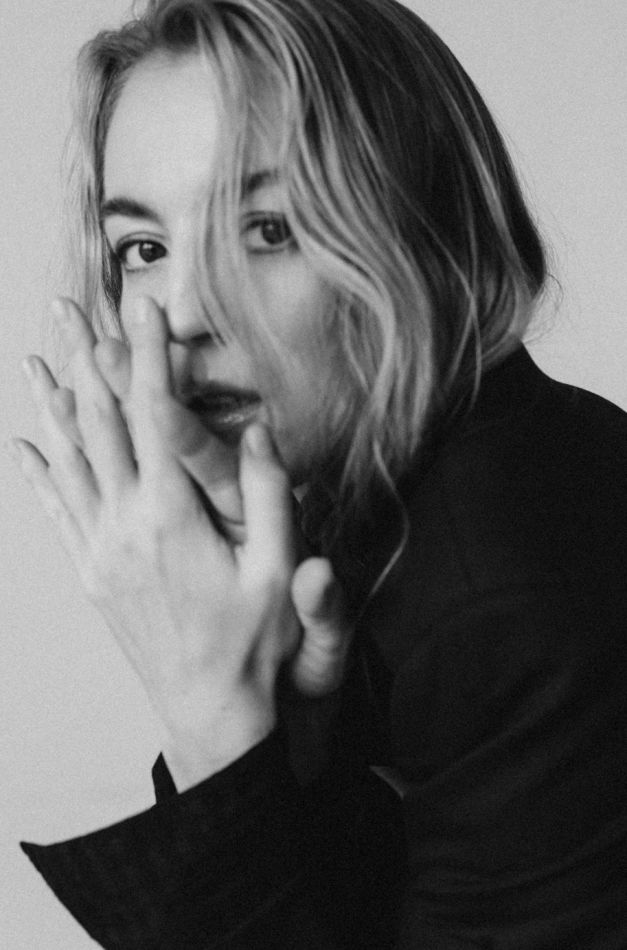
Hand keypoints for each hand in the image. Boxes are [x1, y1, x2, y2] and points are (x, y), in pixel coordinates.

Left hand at [49, 303, 353, 697]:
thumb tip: (259, 431)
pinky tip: (23, 446)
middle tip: (69, 308)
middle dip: (87, 359)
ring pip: (69, 460)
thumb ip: (270, 498)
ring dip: (52, 404)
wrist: (211, 712)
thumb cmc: (253, 643)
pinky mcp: (92, 572)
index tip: (141, 308)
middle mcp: (125, 524)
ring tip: (35, 358)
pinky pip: (56, 510)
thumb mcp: (278, 571)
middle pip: (99, 424)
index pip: (155, 415)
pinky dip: (39, 473)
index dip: (148, 356)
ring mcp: (101, 549)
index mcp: (173, 516)